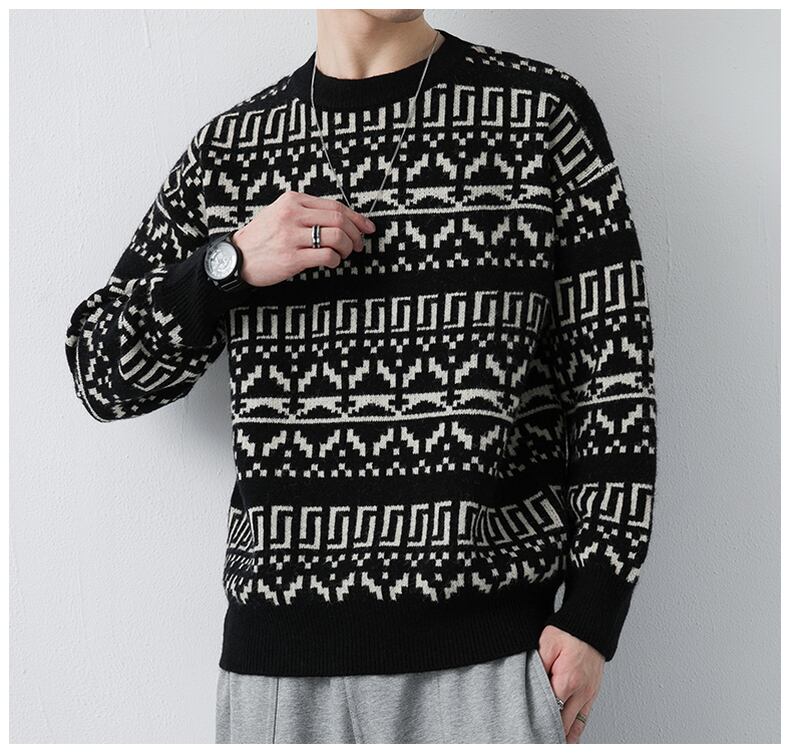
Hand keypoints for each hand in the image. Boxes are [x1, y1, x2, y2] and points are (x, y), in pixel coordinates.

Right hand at [230, 190, 375, 286]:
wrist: (237, 257)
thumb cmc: (261, 238)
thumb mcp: (280, 213)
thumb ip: (306, 212)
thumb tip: (340, 220)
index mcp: (293, 200)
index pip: (335, 205)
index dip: (356, 217)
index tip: (366, 227)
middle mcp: (293, 214)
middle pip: (339, 219)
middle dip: (355, 234)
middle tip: (358, 245)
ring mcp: (291, 236)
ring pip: (336, 237)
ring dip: (347, 248)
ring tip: (343, 254)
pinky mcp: (291, 257)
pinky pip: (326, 255)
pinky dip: (335, 260)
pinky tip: (331, 262)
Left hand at [537, 624, 604, 743]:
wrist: (591, 626)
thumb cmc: (569, 632)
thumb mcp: (547, 643)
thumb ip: (538, 665)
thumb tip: (530, 681)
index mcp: (568, 680)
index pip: (550, 709)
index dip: (538, 720)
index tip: (527, 729)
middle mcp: (581, 692)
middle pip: (563, 723)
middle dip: (549, 732)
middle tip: (535, 740)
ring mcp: (588, 694)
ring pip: (575, 725)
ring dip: (563, 736)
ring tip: (550, 743)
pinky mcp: (592, 693)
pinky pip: (584, 718)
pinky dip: (575, 730)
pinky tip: (567, 737)